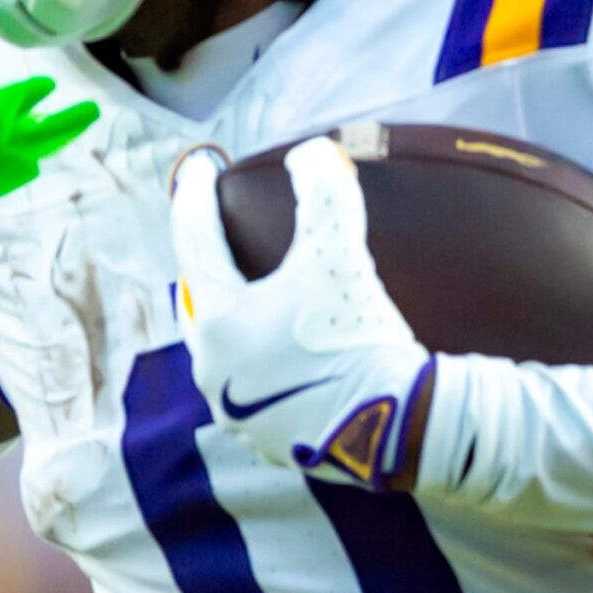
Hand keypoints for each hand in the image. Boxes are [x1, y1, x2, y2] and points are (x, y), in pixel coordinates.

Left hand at [169, 138, 434, 490]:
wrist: (398, 427)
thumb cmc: (355, 335)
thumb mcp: (338, 253)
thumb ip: (323, 192)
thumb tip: (309, 155)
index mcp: (218, 324)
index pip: (195, 243)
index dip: (196, 196)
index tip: (201, 165)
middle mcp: (214, 371)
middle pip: (200, 300)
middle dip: (205, 262)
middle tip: (217, 231)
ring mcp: (237, 412)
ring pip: (222, 347)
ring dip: (232, 314)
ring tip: (252, 290)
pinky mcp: (269, 438)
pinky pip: (252, 382)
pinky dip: (259, 355)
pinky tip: (280, 347)